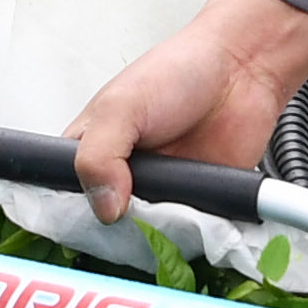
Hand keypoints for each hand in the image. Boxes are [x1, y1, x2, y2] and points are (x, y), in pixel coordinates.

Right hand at [67, 0, 307, 216]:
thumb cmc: (176, 72)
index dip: (74, 216)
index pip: (66, 201)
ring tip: (172, 212)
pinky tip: (198, 221)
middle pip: (108, 229)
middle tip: (136, 217)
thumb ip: (98, 156)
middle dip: (121, 232)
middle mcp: (123, 180)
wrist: (241, 68)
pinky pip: (191, 237)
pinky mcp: (198, 207)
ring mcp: (161, 196)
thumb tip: (104, 208)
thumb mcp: (121, 107)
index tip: (90, 220)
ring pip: (150, 239)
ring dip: (160, 235)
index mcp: (91, 154)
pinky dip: (196, 236)